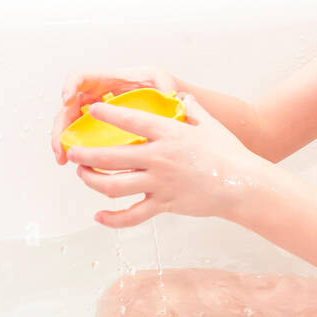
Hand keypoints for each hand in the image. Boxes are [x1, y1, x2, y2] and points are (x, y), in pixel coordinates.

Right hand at [50, 66, 177, 164]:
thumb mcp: (163, 82)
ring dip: (63, 143)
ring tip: (64, 159)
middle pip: (69, 108)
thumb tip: (168, 94)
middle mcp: (96, 98)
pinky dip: (81, 154)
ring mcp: (96, 115)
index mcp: (107, 82)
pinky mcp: (101, 132)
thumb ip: (164, 85)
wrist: (169, 104)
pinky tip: (84, 168)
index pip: (81, 79)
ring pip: (71, 126)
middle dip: (60, 127)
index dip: (69, 86)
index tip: (67, 100)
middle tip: (61, 145)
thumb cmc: (161, 89)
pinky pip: (85, 141)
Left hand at [65, 93, 263, 227]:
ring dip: (92, 181)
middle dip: (86, 155)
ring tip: (83, 175)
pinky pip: (133, 215)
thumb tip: (182, 98)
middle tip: (74, 153)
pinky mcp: (164, 204)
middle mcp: (159, 158)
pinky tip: (99, 217)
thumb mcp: (210, 124)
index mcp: (169, 134)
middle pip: (111, 156)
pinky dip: (113, 219)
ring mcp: (160, 183)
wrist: (242, 184)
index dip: (108, 114)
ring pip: (114, 186)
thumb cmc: (229, 152)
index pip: (131, 120)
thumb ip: (193, 109)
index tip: (92, 110)